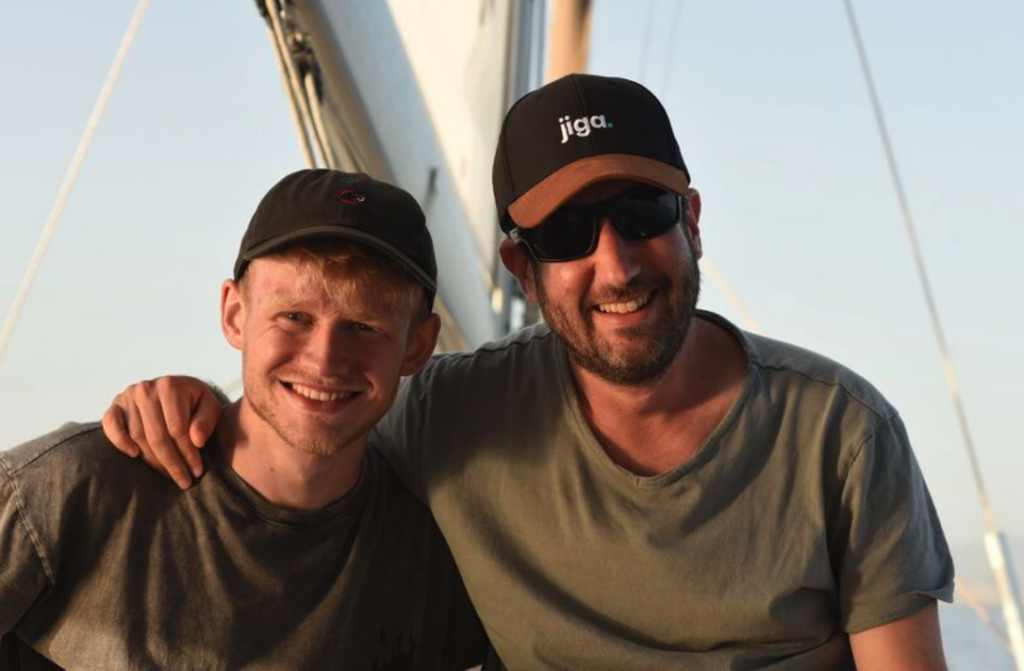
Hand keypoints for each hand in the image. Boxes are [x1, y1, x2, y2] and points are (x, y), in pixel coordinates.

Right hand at [101, 376, 222, 489]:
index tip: (196, 472)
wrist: (177, 388)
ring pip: (137, 436)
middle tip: (183, 481)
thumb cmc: (195, 401)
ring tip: (168, 474)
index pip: (178, 429)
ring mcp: (128, 396)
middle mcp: (146, 389)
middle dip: (172, 463)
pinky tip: (134, 455)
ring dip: (152, 460)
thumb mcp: (210, 406)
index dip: (188, 454)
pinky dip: (119, 440)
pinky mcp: (115, 404)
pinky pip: (110, 424)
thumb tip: (197, 441)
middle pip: (157, 436)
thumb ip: (207, 420)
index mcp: (171, 386)